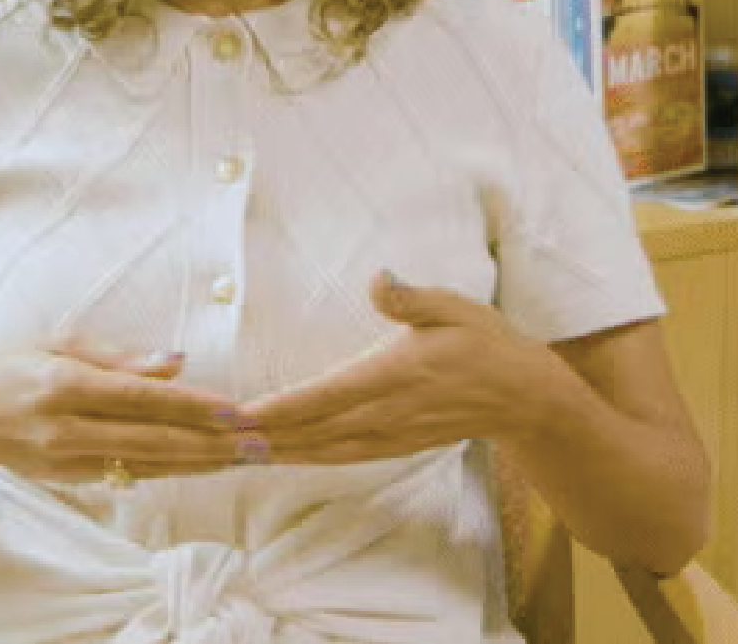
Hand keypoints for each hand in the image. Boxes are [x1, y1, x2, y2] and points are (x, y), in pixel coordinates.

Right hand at [0, 334, 246, 484]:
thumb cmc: (18, 368)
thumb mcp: (62, 345)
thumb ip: (121, 357)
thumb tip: (177, 362)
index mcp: (66, 382)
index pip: (141, 398)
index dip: (191, 406)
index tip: (235, 410)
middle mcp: (67, 426)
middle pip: (152, 439)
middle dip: (210, 443)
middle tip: (258, 442)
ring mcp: (67, 459)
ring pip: (147, 464)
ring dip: (200, 462)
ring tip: (244, 457)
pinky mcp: (70, 479)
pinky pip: (131, 475)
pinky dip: (171, 470)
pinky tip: (205, 465)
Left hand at [236, 272, 548, 465]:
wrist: (524, 396)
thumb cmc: (486, 342)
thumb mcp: (455, 307)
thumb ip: (411, 299)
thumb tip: (378, 279)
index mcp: (395, 374)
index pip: (325, 394)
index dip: (279, 407)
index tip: (239, 413)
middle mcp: (387, 412)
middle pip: (313, 429)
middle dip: (262, 435)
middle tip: (212, 437)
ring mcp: (392, 434)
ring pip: (323, 449)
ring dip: (278, 451)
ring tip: (233, 450)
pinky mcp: (396, 445)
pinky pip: (343, 457)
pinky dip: (308, 458)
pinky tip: (283, 457)